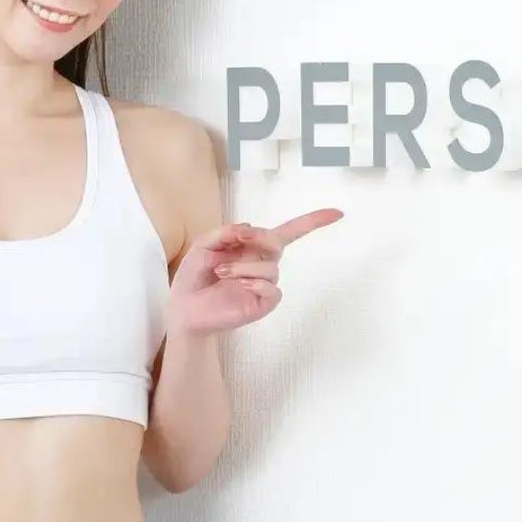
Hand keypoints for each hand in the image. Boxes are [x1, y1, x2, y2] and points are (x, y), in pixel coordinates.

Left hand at [165, 208, 344, 335]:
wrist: (184, 308)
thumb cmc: (194, 277)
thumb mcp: (203, 245)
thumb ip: (225, 232)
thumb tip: (249, 227)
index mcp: (252, 248)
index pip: (289, 232)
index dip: (313, 221)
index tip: (337, 213)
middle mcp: (262, 264)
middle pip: (279, 241)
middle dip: (261, 236)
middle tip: (239, 240)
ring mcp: (264, 285)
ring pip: (271, 267)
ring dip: (244, 266)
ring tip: (221, 273)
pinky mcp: (262, 304)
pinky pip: (273, 290)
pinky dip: (256, 283)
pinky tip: (239, 285)